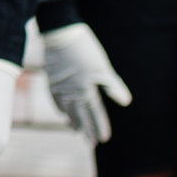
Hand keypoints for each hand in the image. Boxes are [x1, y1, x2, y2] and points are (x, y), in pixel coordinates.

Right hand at [41, 23, 132, 143]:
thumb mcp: (103, 66)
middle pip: (80, 115)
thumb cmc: (85, 48)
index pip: (95, 113)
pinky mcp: (51, 79)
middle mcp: (71, 92)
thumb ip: (113, 85)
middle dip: (87, 130)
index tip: (104, 139)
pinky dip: (60, 109)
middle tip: (91, 143)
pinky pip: (55, 100)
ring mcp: (59, 87)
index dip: (100, 126)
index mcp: (86, 89)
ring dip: (73, 122)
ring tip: (76, 132)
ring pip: (67, 110)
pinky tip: (63, 114)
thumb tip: (125, 102)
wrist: (59, 33)